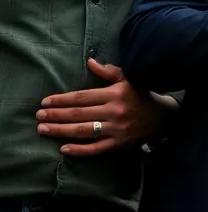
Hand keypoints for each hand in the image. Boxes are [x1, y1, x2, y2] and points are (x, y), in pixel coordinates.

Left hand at [37, 59, 172, 156]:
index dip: (62, 100)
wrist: (163, 117)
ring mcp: (117, 129)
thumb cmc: (141, 95)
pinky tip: (64, 148)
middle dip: (56, 114)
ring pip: (83, 131)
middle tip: (38, 115)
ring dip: (60, 130)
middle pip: (79, 114)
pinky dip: (80, 150)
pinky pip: (96, 148)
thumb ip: (108, 72)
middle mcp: (114, 111)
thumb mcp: (127, 79)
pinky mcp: (119, 144)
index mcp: (115, 94)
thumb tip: (89, 61)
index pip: (82, 97)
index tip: (45, 101)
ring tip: (43, 129)